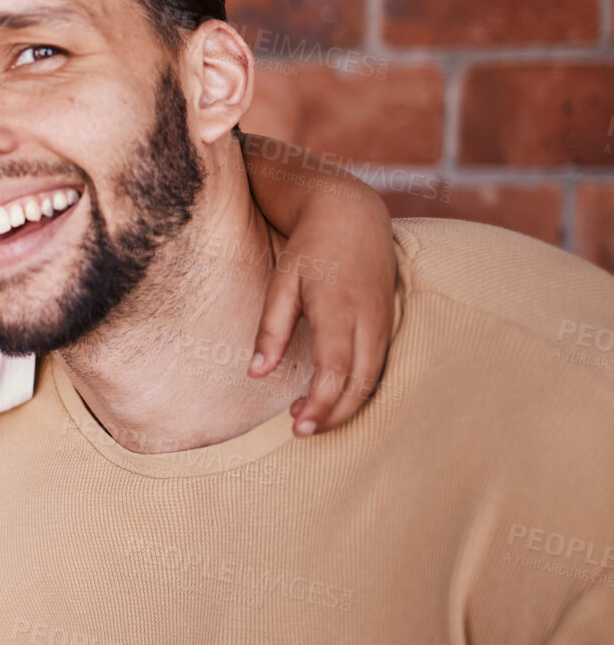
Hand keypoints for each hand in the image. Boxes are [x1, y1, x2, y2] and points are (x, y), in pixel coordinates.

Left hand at [250, 171, 395, 435]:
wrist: (352, 214)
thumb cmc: (311, 247)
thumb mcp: (281, 282)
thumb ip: (270, 329)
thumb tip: (256, 373)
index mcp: (338, 309)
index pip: (334, 370)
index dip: (319, 404)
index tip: (297, 426)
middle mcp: (368, 319)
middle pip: (360, 383)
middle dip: (334, 415)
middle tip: (301, 431)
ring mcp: (383, 320)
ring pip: (374, 378)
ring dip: (346, 405)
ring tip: (310, 416)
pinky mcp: (388, 321)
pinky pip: (379, 364)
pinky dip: (358, 387)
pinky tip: (332, 394)